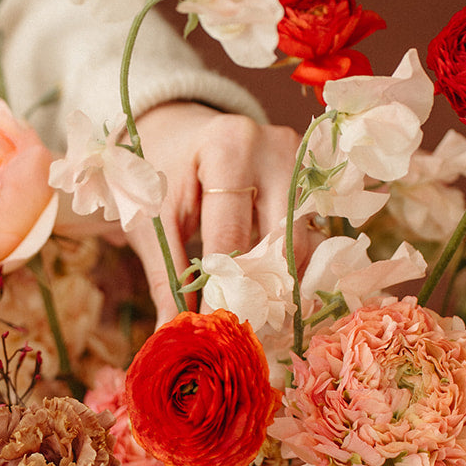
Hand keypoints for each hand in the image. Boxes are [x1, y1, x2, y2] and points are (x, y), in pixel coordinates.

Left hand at [130, 103, 308, 321]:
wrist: (179, 132)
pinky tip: (272, 295)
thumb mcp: (153, 217)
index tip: (213, 330)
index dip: (222, 290)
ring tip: (257, 319)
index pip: (232, 236)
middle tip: (241, 332)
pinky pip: (310, 235)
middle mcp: (275, 149)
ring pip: (303, 242)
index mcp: (229, 148)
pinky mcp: (312, 179)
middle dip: (260, 291)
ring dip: (282, 284)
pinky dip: (291, 269)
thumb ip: (166, 275)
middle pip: (280, 240)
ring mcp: (301, 161)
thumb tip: (171, 332)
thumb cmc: (161, 172)